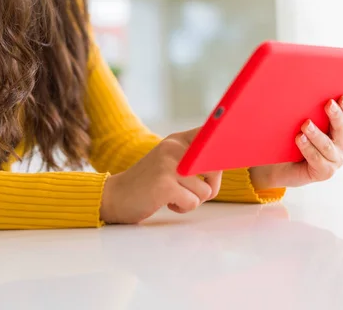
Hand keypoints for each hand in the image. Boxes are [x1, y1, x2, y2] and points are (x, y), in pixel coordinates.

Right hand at [100, 128, 221, 223]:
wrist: (113, 197)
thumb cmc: (148, 184)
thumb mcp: (170, 162)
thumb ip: (194, 159)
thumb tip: (225, 162)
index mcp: (177, 140)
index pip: (212, 135)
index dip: (223, 149)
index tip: (230, 155)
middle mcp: (173, 148)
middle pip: (215, 167)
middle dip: (210, 185)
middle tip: (193, 190)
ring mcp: (168, 165)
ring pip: (205, 190)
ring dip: (193, 200)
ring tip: (173, 196)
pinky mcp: (164, 185)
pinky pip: (192, 202)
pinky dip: (183, 208)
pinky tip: (167, 203)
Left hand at [250, 96, 342, 189]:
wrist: (282, 166)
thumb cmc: (294, 139)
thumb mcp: (303, 122)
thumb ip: (309, 110)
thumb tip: (302, 86)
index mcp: (340, 129)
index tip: (342, 97)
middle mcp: (341, 144)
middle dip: (336, 115)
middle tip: (328, 104)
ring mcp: (335, 159)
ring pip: (328, 145)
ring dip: (317, 134)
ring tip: (306, 124)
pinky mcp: (325, 172)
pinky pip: (317, 159)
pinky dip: (308, 148)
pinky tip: (300, 139)